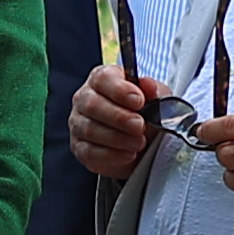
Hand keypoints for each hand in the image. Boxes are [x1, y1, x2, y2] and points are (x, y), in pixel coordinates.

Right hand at [66, 63, 163, 179]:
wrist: (144, 141)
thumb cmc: (145, 112)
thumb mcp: (155, 97)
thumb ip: (152, 90)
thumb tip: (148, 85)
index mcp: (101, 79)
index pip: (102, 79)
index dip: (120, 90)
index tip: (139, 101)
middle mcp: (84, 99)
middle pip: (92, 105)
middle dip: (119, 117)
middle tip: (140, 125)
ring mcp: (78, 124)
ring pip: (90, 130)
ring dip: (118, 138)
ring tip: (139, 142)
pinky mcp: (79, 148)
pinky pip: (89, 152)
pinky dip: (112, 155)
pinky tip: (129, 154)